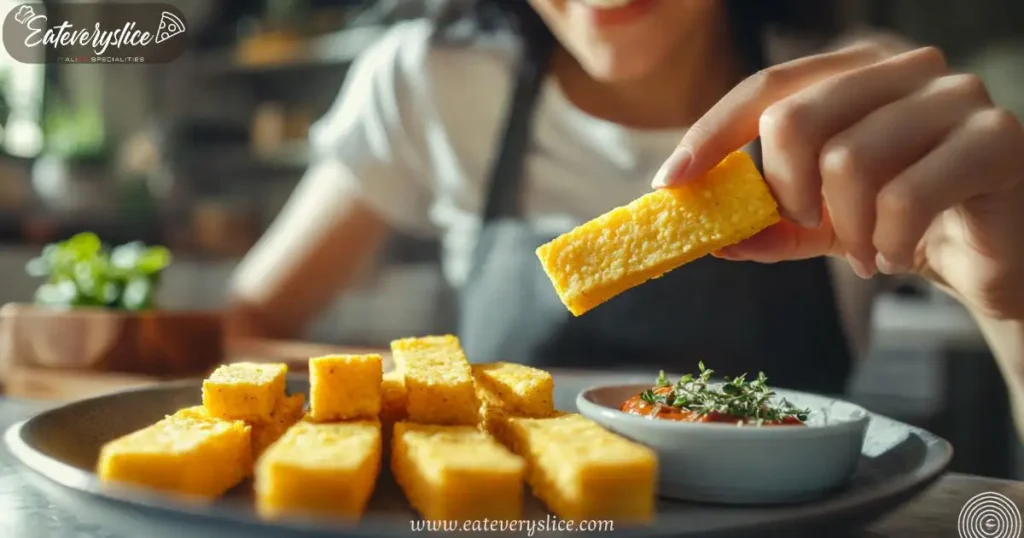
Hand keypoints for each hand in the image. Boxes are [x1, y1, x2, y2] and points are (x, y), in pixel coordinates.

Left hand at [653, 42, 1023, 320]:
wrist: (995, 250)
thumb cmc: (903, 220)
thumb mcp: (821, 221)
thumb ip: (767, 221)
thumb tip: (708, 234)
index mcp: (854, 70)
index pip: (766, 88)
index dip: (711, 134)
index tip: (671, 183)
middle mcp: (903, 68)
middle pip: (796, 118)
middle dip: (784, 192)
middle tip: (802, 224)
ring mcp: (954, 96)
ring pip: (849, 161)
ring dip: (843, 230)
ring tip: (862, 252)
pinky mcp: (996, 139)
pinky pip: (906, 197)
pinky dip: (886, 243)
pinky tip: (896, 254)